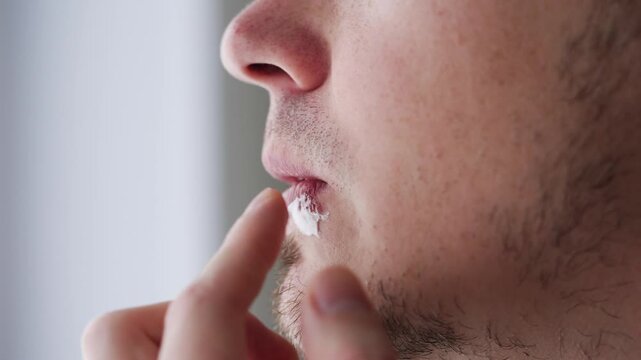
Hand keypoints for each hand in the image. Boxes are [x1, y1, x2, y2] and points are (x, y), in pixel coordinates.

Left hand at [82, 188, 395, 359]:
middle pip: (123, 328)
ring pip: (137, 350)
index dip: (244, 244)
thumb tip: (331, 281)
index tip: (269, 207)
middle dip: (199, 304)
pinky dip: (200, 358)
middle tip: (264, 333)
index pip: (204, 303)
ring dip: (207, 337)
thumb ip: (350, 344)